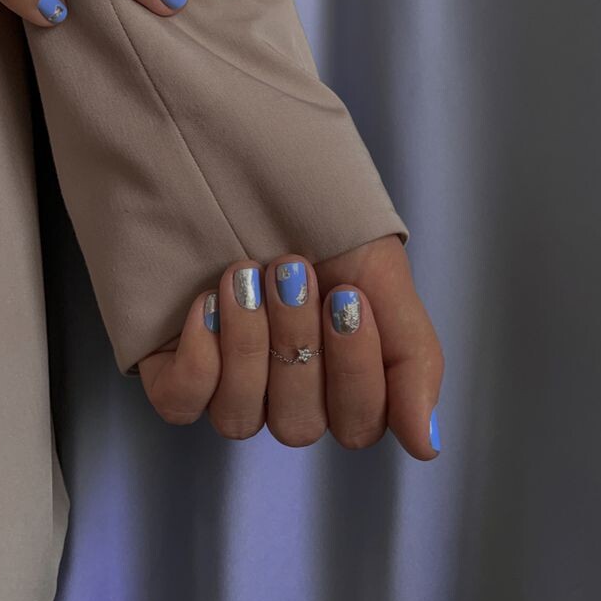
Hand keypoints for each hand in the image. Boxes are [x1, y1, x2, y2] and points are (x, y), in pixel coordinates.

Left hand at [137, 235, 444, 459]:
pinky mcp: (171, 366)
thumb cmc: (316, 210)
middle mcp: (287, 386)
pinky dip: (200, 357)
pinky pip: (182, 403)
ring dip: (248, 344)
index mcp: (344, 370)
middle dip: (297, 342)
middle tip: (292, 269)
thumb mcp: (381, 271)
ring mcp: (227, 380)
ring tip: (245, 272)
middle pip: (300, 424)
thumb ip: (412, 357)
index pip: (359, 424)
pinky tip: (206, 301)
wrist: (239, 154)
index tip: (348, 295)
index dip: (355, 371)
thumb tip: (429, 446)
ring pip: (240, 419)